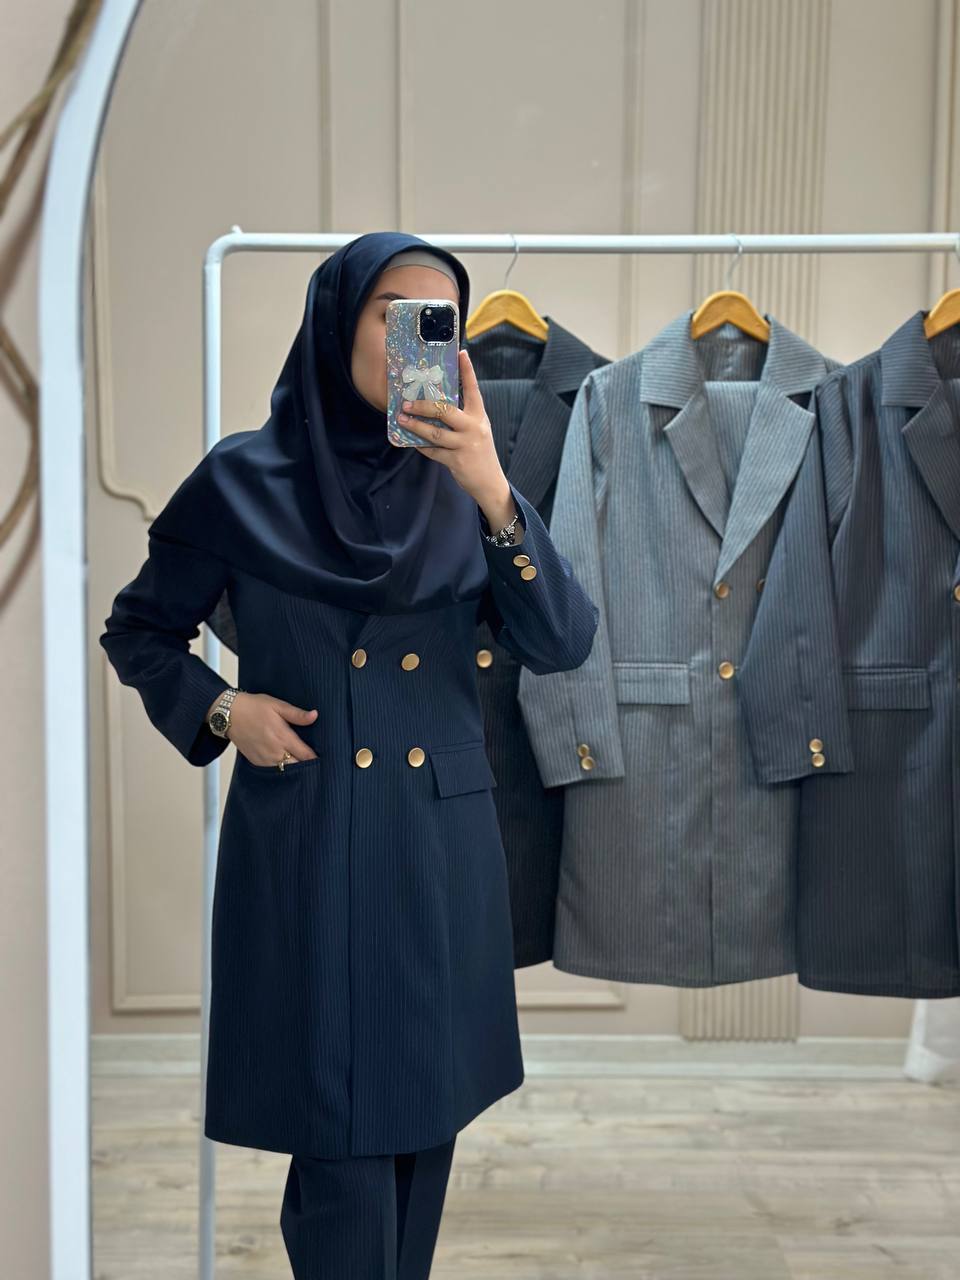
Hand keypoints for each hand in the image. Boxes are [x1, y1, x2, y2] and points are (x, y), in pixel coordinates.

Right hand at [206, 691, 317, 766]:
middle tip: (317, 766)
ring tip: (305, 769)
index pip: (305, 755)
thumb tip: (315, 716)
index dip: (316, 759)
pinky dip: (281, 771)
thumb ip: (297, 714)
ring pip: (285, 772)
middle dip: (307, 768)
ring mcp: (264, 758)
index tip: (326, 760)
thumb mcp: (277, 705)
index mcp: (283, 737)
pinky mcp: (256, 762)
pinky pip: (273, 771)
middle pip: (297, 767)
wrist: (229, 714)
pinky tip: (288, 766)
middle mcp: (274, 751)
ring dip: (295, 770)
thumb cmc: (254, 707)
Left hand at [395, 348, 511, 516]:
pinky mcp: (457, 460)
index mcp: (479, 416)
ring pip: (435, 432)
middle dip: (423, 405)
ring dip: (415, 426)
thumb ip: (461, 417)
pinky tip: (411, 441)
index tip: (461, 352)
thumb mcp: (477, 430)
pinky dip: (421, 446)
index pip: (473, 389)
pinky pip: (433, 451)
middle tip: (406, 403)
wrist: (490, 482)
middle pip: (445, 410)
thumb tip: (435, 405)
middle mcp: (474, 427)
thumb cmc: (479, 451)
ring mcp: (466, 445)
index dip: (467, 370)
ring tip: (402, 420)